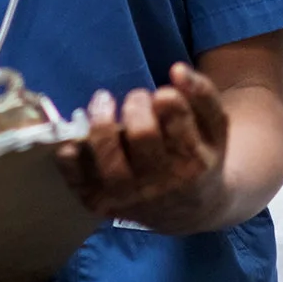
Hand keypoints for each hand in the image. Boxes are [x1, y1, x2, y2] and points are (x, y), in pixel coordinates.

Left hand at [53, 61, 231, 234]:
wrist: (189, 210)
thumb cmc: (198, 156)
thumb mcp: (213, 127)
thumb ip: (202, 93)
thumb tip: (177, 70)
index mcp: (193, 160)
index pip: (176, 119)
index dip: (166, 99)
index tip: (161, 96)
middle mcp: (162, 182)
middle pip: (141, 133)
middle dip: (136, 105)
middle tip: (137, 99)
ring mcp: (129, 196)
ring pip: (107, 157)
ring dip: (100, 122)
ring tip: (103, 102)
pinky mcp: (101, 202)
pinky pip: (76, 176)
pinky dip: (69, 152)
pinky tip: (77, 137)